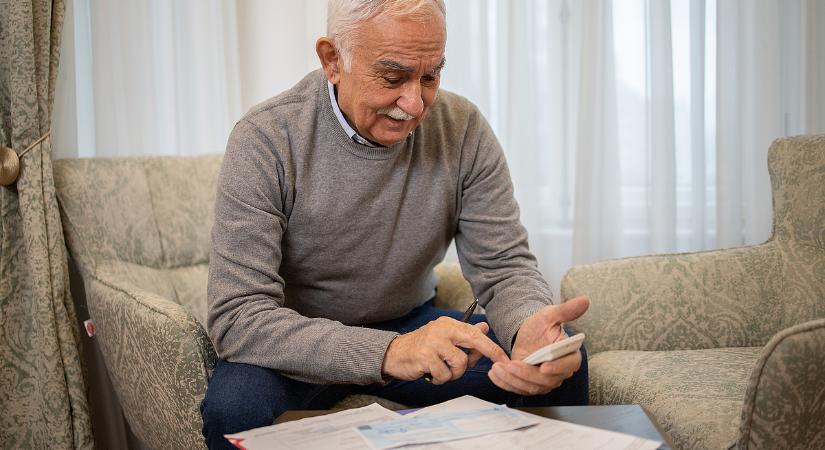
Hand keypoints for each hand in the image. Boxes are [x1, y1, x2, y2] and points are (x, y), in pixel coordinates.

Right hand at [382, 317, 508, 383]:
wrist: (394, 354)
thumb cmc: (422, 348)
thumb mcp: (444, 339)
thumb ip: (465, 336)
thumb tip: (484, 328)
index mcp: (449, 324)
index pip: (476, 334)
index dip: (492, 347)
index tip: (505, 359)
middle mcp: (442, 329)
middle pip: (473, 343)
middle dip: (480, 358)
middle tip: (477, 367)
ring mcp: (434, 342)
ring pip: (460, 363)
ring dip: (453, 373)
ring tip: (441, 371)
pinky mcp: (425, 356)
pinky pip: (445, 374)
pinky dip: (440, 379)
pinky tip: (430, 374)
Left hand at [488, 296, 589, 395]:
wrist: (526, 335)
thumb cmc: (541, 326)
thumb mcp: (550, 315)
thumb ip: (566, 311)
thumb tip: (585, 300)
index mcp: (569, 355)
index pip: (569, 365)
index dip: (557, 367)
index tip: (544, 366)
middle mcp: (559, 372)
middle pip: (546, 380)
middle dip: (527, 374)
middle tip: (511, 365)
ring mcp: (544, 381)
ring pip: (531, 387)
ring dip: (512, 379)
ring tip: (498, 368)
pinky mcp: (530, 385)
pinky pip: (518, 389)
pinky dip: (505, 383)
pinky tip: (494, 374)